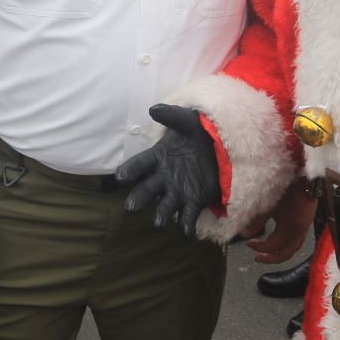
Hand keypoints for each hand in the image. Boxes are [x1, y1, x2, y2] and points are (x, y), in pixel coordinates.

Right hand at [116, 105, 222, 235]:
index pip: (139, 164)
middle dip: (138, 199)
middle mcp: (163, 178)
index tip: (120, 177)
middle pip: (146, 190)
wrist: (218, 146)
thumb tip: (153, 109)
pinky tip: (187, 231)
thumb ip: (171, 115)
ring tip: (158, 224)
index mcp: (158, 158)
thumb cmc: (195, 132)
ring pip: (164, 207)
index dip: (130, 170)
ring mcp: (177, 192)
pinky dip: (186, 225)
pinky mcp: (194, 202)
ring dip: (160, 216)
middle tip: (131, 207)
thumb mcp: (186, 121)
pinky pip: (187, 216)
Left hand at [247, 178, 315, 263]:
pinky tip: (278, 243)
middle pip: (285, 253)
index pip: (272, 245)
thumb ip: (257, 222)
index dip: (259, 246)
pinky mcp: (306, 226)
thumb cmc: (288, 189)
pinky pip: (297, 242)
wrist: (305, 179)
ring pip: (293, 249)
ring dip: (279, 254)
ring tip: (267, 254)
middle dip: (270, 258)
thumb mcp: (270, 206)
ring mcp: (305, 230)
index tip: (248, 243)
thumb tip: (244, 234)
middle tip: (257, 257)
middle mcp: (300, 232)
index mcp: (290, 227)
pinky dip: (287, 246)